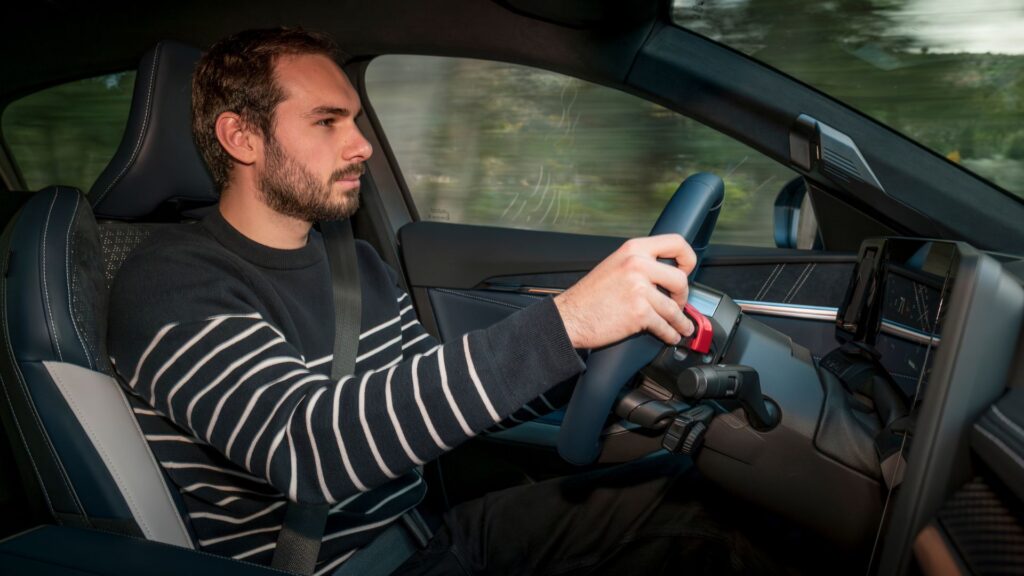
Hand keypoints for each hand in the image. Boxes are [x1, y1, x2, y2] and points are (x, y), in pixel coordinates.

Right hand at [553, 234, 696, 348]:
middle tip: (678, 304)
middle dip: (683, 296)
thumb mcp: (615, 265)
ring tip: (681, 327)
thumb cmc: (589, 295)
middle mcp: (637, 265)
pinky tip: (670, 335)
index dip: (688, 258)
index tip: (687, 270)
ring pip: (674, 307)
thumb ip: (640, 264)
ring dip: (681, 321)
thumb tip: (665, 274)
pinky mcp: (639, 313)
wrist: (570, 317)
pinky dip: (670, 334)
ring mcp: (639, 289)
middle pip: (680, 279)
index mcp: (633, 250)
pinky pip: (665, 325)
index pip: (676, 243)